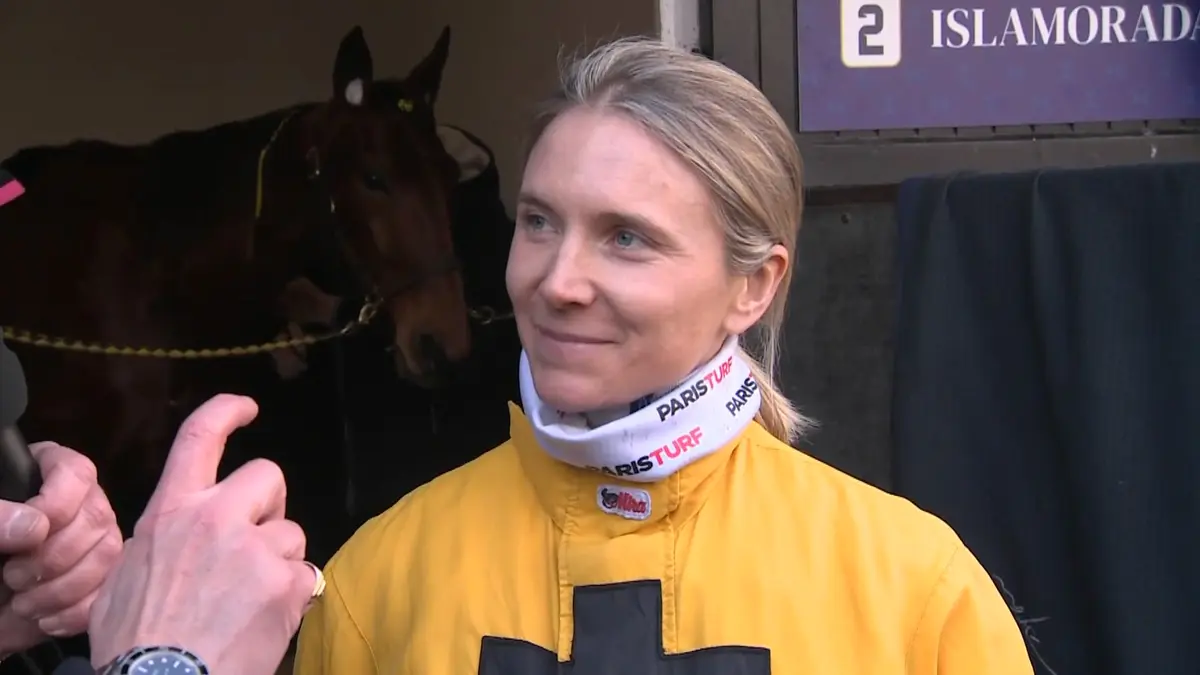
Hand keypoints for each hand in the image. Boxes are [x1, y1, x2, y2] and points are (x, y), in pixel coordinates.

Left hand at [0, 443, 122, 656]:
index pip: (75, 473)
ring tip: (23, 602)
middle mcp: (83, 503)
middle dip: (52, 558)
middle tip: (12, 575)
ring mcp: (97, 541)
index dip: (57, 504)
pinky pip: (108, 591)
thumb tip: (35, 527)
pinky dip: (75, 612)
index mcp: (48, 473)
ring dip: (61, 589)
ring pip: (107, 555)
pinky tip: (44, 618)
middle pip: (95, 518)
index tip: (28, 536)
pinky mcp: (101, 580)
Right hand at [88, 394, 319, 673]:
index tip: (247, 407)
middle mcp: (217, 519)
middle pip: (267, 475)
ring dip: (278, 559)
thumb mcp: (124, 578)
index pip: (199, 438)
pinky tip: (266, 618)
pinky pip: (307, 573)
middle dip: (269, 502)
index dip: (226, 411)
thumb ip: (159, 541)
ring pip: (290, 531)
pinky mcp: (288, 581)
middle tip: (258, 536)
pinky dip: (294, 594)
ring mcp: (257, 548)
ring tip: (249, 599)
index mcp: (172, 512)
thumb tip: (174, 535)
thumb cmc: (136, 644)